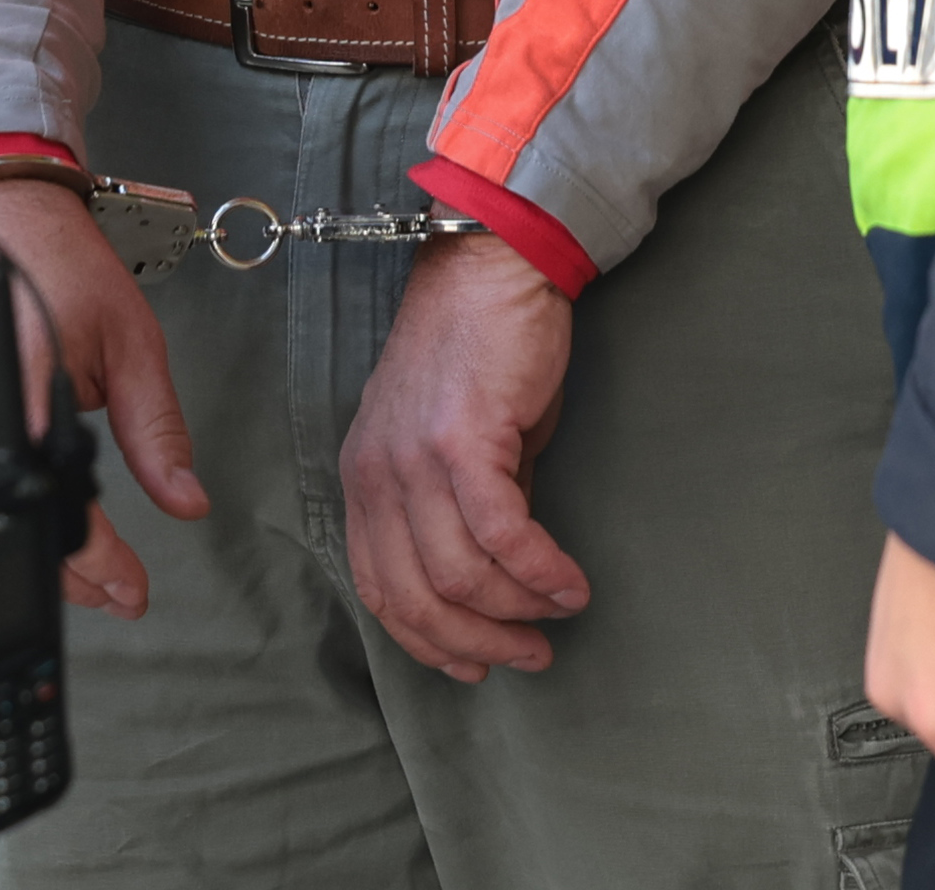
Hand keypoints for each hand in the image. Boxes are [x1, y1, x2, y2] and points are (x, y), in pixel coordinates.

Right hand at [0, 178, 206, 619]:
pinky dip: (10, 509)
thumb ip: (158, 427)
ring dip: (41, 550)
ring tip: (92, 567)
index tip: (131, 588)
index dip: (98, 564)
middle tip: (118, 590)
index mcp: (22, 397)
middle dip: (72, 576)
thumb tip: (186, 496)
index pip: (57, 511)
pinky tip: (43, 517)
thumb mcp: (131, 340)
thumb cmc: (57, 261)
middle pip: (15, 530)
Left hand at [339, 229, 586, 681]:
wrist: (495, 267)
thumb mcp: (454, 440)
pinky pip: (501, 535)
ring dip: (517, 612)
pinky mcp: (462, 440)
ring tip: (559, 614)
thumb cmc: (482, 349)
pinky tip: (570, 585)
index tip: (474, 666)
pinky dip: (539, 572)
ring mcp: (413, 456)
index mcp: (364, 475)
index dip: (426, 641)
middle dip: (478, 644)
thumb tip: (496, 576)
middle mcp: (376, 472)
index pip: (378, 588)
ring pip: (459, 577)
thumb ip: (460, 507)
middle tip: (529, 657)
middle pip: (416, 598)